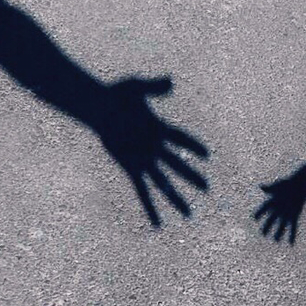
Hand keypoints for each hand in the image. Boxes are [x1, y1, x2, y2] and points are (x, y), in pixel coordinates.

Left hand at [93, 77, 207, 225]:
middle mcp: (155, 147)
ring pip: (163, 183)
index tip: (207, 154)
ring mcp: (144, 160)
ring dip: (175, 198)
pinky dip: (149, 206)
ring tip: (188, 214)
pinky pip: (142, 190)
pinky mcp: (131, 169)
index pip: (180, 139)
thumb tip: (170, 82)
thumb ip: (152, 87)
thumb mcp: (135, 88)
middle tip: (207, 188)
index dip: (192, 146)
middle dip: (191, 177)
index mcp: (159, 128)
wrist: (97, 107)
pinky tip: (157, 222)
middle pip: (177, 165)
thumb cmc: (117, 95)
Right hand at [254, 178, 304, 244]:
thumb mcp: (278, 186)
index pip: (263, 209)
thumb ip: (270, 188)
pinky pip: (292, 227)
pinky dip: (291, 235)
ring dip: (279, 233)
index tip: (254, 218)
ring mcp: (285, 214)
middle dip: (267, 227)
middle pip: (271, 220)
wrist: (299, 186)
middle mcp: (277, 210)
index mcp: (272, 202)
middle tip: (263, 233)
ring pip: (281, 225)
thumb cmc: (287, 184)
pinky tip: (290, 243)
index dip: (259, 213)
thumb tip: (261, 187)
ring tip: (276, 240)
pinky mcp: (294, 216)